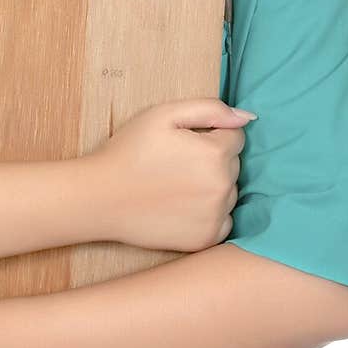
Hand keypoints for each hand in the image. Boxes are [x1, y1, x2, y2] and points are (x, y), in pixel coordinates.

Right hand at [88, 97, 256, 251]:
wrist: (100, 197)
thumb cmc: (129, 151)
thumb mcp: (164, 114)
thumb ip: (210, 109)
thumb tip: (247, 117)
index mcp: (216, 153)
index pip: (236, 137)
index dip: (210, 135)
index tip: (184, 143)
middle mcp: (223, 187)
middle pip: (234, 165)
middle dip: (213, 161)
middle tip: (176, 164)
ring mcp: (216, 216)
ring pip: (230, 193)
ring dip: (212, 187)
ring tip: (176, 186)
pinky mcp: (206, 238)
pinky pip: (224, 221)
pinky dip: (210, 214)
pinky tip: (182, 207)